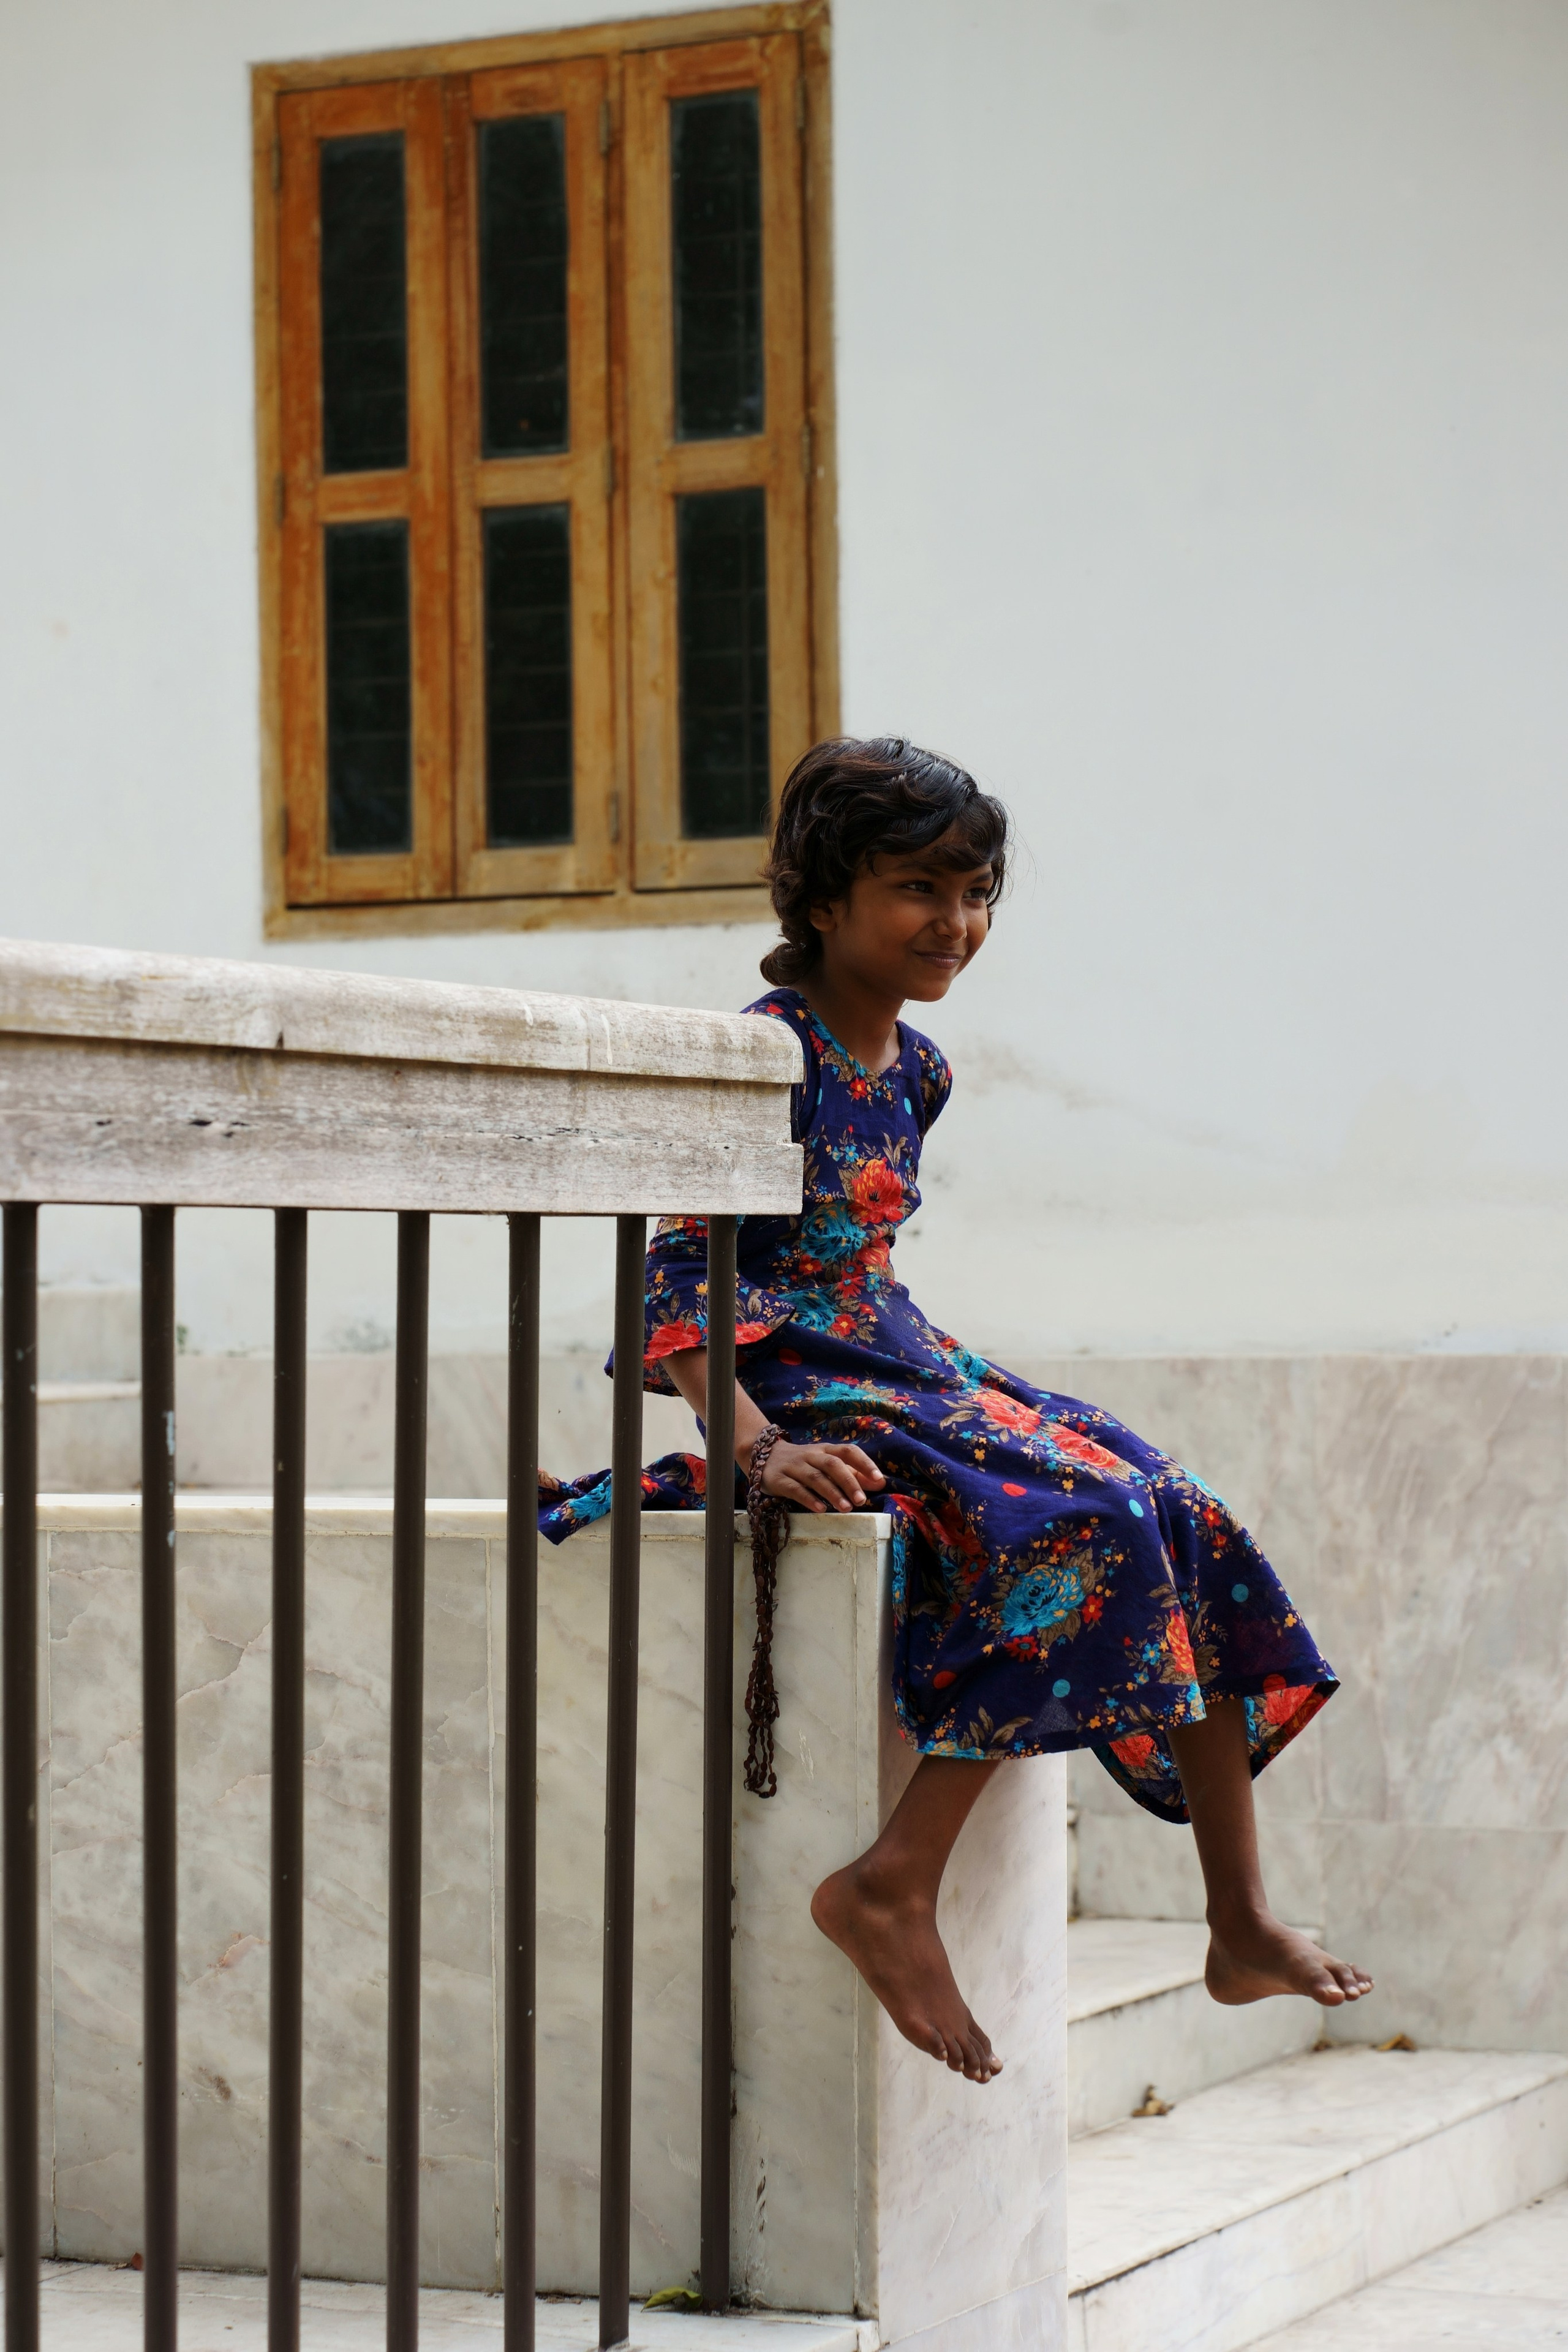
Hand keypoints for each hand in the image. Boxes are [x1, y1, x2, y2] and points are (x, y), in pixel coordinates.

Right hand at [752, 1437, 885, 1513]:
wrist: (762, 1455)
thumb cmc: (803, 1463)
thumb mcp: (826, 1464)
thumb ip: (852, 1473)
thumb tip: (880, 1482)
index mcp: (825, 1450)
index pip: (848, 1451)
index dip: (864, 1463)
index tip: (878, 1479)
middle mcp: (810, 1455)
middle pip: (832, 1464)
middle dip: (849, 1482)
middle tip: (861, 1500)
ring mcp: (793, 1467)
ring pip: (815, 1477)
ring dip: (832, 1493)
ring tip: (846, 1508)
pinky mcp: (778, 1480)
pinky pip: (795, 1489)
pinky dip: (809, 1499)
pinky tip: (821, 1509)